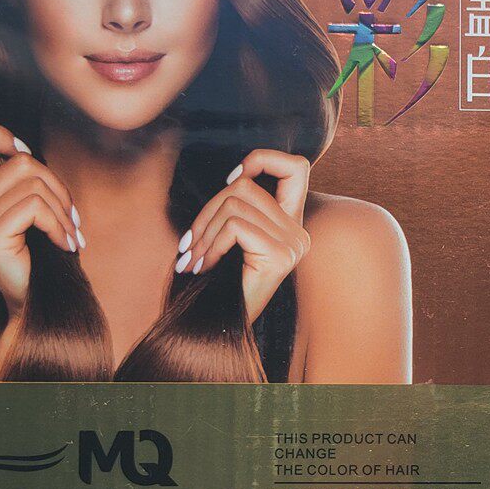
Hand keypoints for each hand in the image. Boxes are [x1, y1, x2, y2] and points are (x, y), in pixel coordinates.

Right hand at [0, 125, 81, 315]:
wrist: (37, 304)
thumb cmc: (40, 257)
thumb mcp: (28, 213)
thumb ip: (22, 183)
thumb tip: (28, 152)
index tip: (25, 153)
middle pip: (19, 163)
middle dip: (57, 184)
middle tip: (71, 215)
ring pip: (32, 185)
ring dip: (64, 209)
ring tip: (71, 233)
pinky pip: (34, 208)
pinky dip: (59, 224)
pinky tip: (66, 244)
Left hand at [177, 149, 311, 321]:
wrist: (225, 328)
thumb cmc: (223, 285)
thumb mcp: (234, 239)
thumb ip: (239, 208)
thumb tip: (232, 177)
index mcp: (291, 224)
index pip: (296, 167)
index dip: (263, 160)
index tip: (232, 180)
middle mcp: (298, 232)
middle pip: (246, 187)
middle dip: (208, 210)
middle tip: (191, 243)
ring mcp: (293, 244)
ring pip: (236, 204)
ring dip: (204, 229)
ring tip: (194, 256)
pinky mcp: (280, 256)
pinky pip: (235, 226)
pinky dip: (211, 242)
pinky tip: (203, 265)